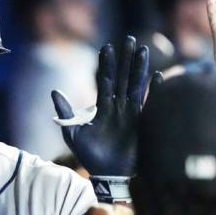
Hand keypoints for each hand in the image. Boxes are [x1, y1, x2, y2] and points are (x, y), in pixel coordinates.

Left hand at [53, 36, 149, 176]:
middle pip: (123, 78)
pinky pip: (150, 103)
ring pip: (137, 86)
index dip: (106, 65)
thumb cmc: (91, 156)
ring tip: (143, 50)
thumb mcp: (73, 134)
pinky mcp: (143, 123)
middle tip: (128, 39)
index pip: (105, 81)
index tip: (106, 47)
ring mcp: (132, 114)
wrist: (109, 175)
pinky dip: (156, 90)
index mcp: (103, 108)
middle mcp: (119, 107)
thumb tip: (54, 91)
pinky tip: (160, 76)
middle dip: (125, 59)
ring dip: (140, 68)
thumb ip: (65, 113)